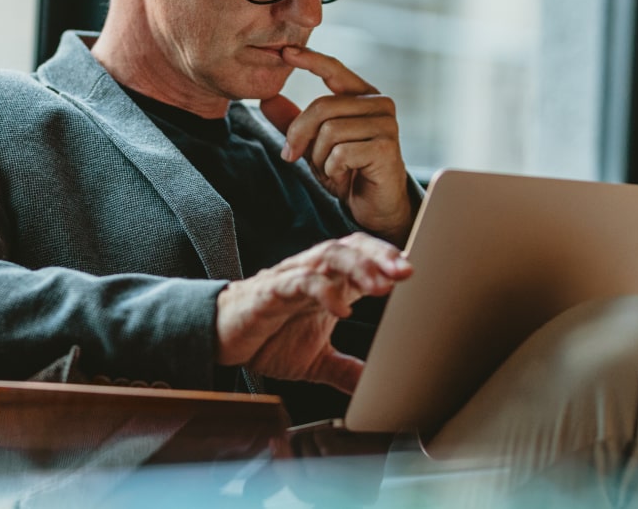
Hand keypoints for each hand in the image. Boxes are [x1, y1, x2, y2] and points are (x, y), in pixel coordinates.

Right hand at [215, 233, 411, 393]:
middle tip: (407, 271)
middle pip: (352, 247)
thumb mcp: (316, 361)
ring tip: (381, 284)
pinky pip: (299, 282)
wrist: (220, 340)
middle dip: (381, 256)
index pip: (364, 258)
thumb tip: (377, 390)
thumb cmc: (268, 339)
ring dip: (358, 266)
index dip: (389, 261)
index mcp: (330, 283)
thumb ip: (347, 370)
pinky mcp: (270, 291)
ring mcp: (292, 278)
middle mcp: (314, 273)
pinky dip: (323, 291)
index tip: (416, 273)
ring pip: (329, 255)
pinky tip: (341, 308)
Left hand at [259, 46, 415, 245]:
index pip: (334, 69)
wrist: (374, 206)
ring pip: (330, 131)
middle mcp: (379, 104)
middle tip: (291, 156)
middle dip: (299, 135)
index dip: (310, 59)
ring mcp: (385, 124)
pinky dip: (333, 170)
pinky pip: (341, 152)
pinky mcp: (386, 147)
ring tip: (331, 169)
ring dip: (320, 158)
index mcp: (362, 96)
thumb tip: (266, 99)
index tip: (284, 52)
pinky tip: (344, 177)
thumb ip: (293, 122)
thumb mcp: (314, 144)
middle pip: (322, 106)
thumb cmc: (348, 171)